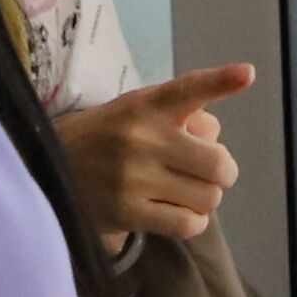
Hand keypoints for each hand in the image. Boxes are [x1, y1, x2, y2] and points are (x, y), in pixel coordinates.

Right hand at [54, 62, 251, 244]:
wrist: (49, 168)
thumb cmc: (106, 137)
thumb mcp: (136, 111)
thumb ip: (180, 114)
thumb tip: (215, 132)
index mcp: (147, 105)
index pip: (188, 89)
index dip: (220, 81)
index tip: (247, 73)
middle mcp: (142, 138)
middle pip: (218, 163)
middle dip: (222, 172)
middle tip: (207, 174)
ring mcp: (134, 177)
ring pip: (208, 197)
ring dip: (205, 198)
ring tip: (185, 193)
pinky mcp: (128, 212)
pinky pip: (188, 224)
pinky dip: (193, 221)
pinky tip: (179, 213)